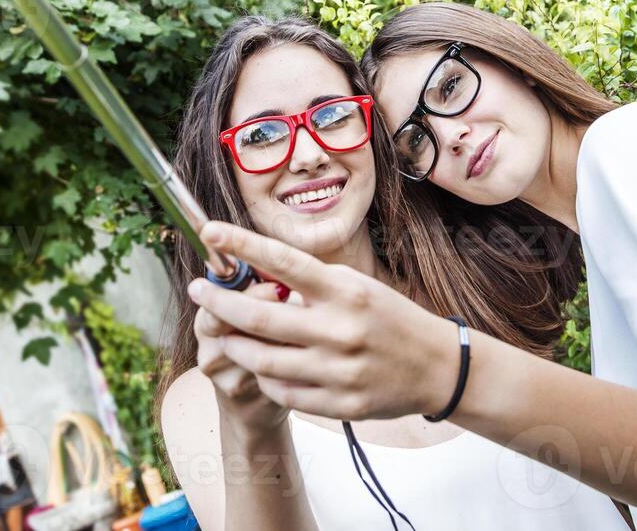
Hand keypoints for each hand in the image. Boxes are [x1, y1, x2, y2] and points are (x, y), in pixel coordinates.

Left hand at [186, 222, 460, 420]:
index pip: (283, 262)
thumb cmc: (388, 318)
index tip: (210, 232)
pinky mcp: (340, 404)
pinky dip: (265, 378)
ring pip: (263, 361)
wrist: (436, 366)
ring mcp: (339, 371)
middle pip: (260, 318)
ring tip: (227, 333)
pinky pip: (283, 393)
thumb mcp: (356, 287)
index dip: (241, 245)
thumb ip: (310, 286)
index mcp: (345, 291)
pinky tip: (264, 366)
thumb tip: (256, 275)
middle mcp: (340, 329)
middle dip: (220, 303)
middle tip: (200, 291)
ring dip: (236, 345)